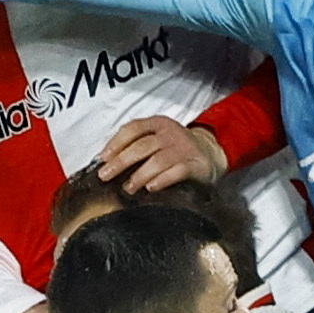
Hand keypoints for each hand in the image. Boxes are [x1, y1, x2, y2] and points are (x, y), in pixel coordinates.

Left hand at [98, 116, 228, 191]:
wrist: (210, 154)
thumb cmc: (175, 150)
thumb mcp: (156, 140)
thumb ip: (135, 146)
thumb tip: (107, 163)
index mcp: (158, 124)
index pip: (133, 129)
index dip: (115, 143)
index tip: (103, 159)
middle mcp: (171, 133)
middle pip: (142, 146)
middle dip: (121, 161)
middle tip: (106, 176)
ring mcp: (185, 148)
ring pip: (158, 160)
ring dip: (140, 175)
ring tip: (128, 187)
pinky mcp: (196, 164)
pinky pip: (177, 172)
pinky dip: (162, 180)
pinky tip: (151, 188)